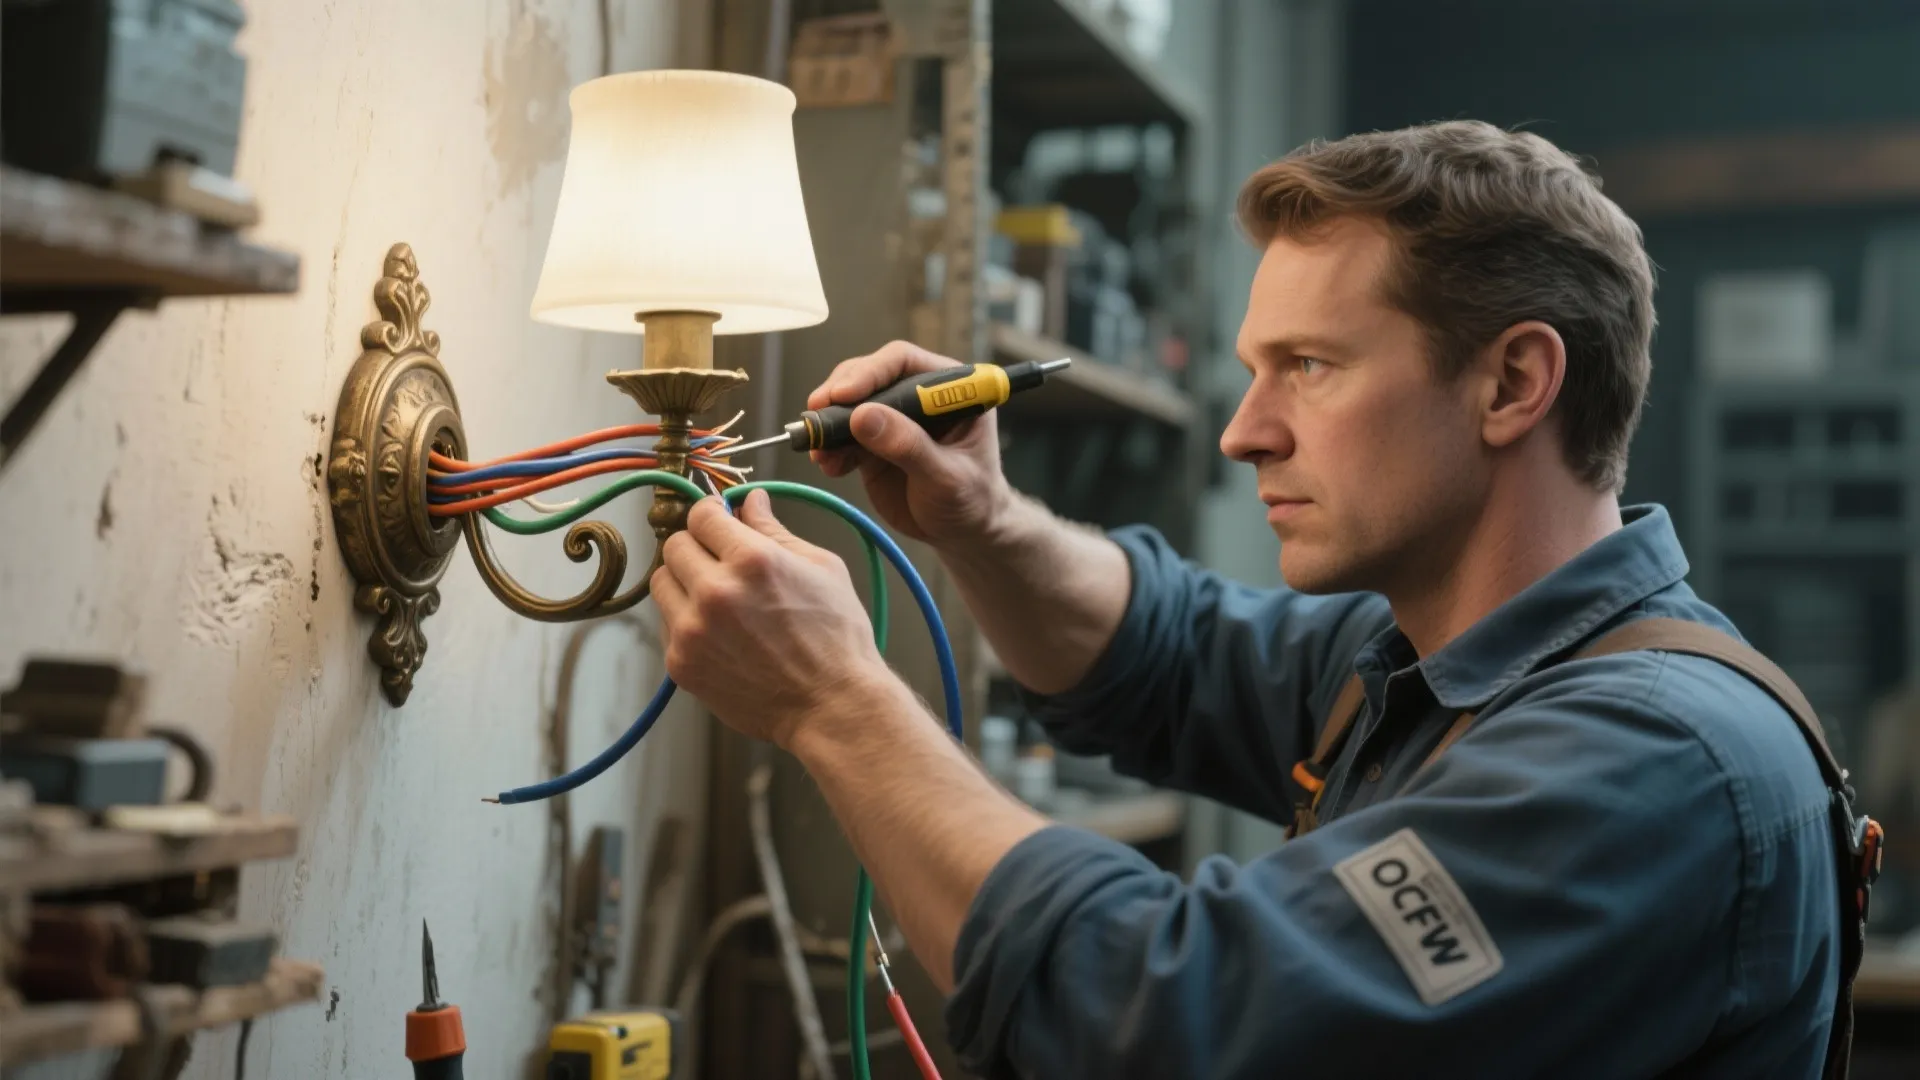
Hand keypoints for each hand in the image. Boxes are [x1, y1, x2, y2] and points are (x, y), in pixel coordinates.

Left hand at [651, 490, 891, 748]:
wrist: (831, 706)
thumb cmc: (837, 638)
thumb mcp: (821, 567)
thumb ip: (775, 530)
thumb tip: (750, 500)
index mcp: (751, 560)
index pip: (701, 514)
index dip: (711, 514)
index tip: (719, 521)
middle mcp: (714, 592)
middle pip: (674, 545)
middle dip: (697, 546)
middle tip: (720, 560)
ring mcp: (692, 631)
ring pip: (661, 583)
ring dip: (684, 582)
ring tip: (718, 598)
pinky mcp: (681, 663)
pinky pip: (667, 624)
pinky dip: (686, 620)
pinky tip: (720, 631)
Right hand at [811, 340, 1012, 546]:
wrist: (963, 533)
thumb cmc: (972, 500)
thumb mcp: (946, 477)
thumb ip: (908, 445)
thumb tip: (863, 416)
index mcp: (949, 388)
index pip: (904, 363)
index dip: (871, 372)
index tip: (844, 394)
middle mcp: (918, 395)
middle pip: (870, 377)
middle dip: (840, 395)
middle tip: (817, 414)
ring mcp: (893, 418)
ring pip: (850, 405)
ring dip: (828, 424)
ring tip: (818, 449)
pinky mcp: (872, 442)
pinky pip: (842, 437)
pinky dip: (829, 449)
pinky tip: (827, 464)